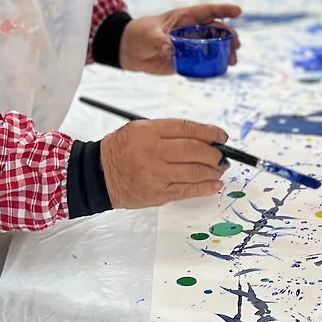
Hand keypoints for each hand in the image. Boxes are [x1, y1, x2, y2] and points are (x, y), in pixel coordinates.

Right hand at [100, 119, 227, 206]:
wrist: (100, 174)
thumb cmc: (122, 149)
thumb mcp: (141, 129)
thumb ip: (169, 131)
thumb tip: (203, 138)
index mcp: (150, 132)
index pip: (187, 129)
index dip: (209, 132)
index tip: (222, 136)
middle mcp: (153, 152)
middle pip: (194, 151)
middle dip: (214, 154)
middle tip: (222, 156)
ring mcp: (156, 174)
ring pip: (194, 171)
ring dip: (213, 171)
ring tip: (220, 169)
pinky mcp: (158, 193)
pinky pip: (187, 190)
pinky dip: (205, 188)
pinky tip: (215, 184)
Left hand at [118, 3, 241, 74]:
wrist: (129, 51)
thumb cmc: (138, 34)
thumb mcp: (148, 34)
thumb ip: (159, 40)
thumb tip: (169, 49)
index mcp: (184, 18)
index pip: (208, 11)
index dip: (224, 10)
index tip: (238, 11)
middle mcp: (191, 30)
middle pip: (216, 30)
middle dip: (229, 36)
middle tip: (236, 45)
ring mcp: (190, 45)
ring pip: (214, 46)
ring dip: (225, 51)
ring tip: (232, 60)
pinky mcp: (187, 59)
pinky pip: (204, 61)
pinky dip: (213, 65)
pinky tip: (221, 69)